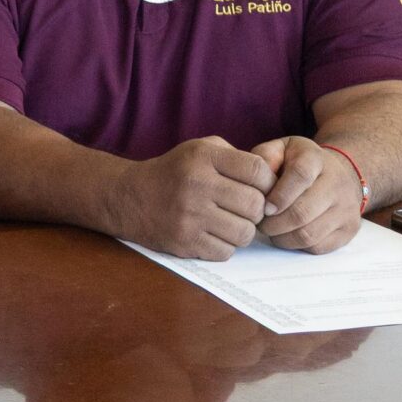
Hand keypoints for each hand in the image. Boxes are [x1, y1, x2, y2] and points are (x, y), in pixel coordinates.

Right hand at [104, 136, 275, 260]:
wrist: (129, 197)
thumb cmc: (174, 172)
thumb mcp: (200, 149)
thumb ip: (235, 157)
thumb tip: (273, 180)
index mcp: (203, 158)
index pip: (257, 170)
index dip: (267, 182)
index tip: (260, 188)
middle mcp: (196, 185)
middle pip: (255, 205)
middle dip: (257, 210)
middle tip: (245, 209)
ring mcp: (189, 216)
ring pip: (244, 233)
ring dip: (243, 230)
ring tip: (230, 222)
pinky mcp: (184, 242)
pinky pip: (225, 252)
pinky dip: (225, 246)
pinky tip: (214, 234)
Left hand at [249, 137, 364, 253]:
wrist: (339, 174)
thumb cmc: (300, 163)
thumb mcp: (281, 149)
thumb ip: (265, 156)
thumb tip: (258, 178)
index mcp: (316, 159)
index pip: (300, 176)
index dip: (278, 195)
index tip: (264, 207)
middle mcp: (337, 182)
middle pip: (302, 212)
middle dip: (273, 224)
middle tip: (261, 223)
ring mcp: (346, 207)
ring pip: (308, 234)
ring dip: (282, 237)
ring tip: (272, 229)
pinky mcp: (349, 229)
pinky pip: (317, 247)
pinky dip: (297, 246)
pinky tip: (288, 235)